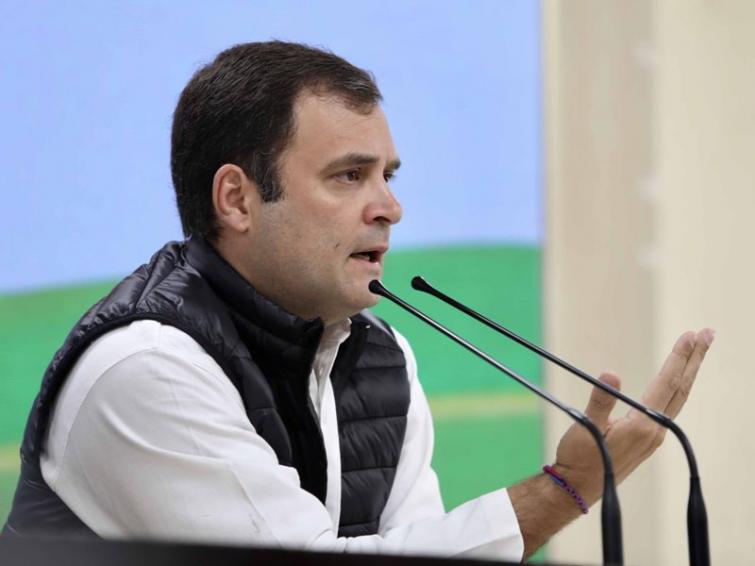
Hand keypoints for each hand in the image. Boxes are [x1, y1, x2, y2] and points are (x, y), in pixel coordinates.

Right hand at [553, 328, 714, 504]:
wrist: (578, 487)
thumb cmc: (580, 457)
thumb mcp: (586, 426)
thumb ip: (601, 400)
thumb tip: (611, 373)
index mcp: (643, 425)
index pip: (667, 383)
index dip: (679, 357)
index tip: (690, 335)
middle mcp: (655, 430)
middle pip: (682, 388)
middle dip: (695, 359)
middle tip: (707, 333)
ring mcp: (654, 436)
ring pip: (678, 397)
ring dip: (690, 371)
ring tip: (698, 350)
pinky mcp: (648, 439)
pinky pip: (670, 406)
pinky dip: (678, 386)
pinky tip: (677, 381)